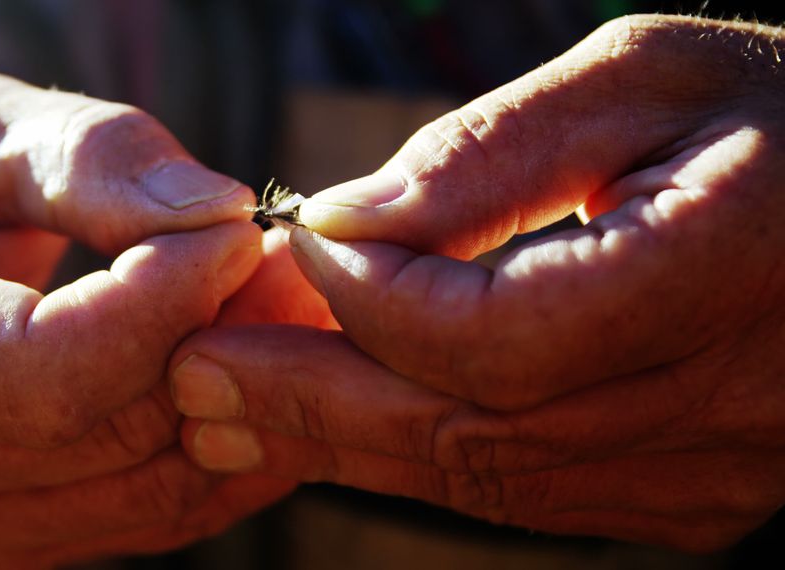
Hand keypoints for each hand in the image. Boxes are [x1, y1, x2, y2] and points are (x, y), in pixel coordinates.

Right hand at [0, 74, 292, 567]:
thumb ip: (93, 161)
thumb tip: (222, 214)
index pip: (52, 369)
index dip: (169, 304)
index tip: (243, 235)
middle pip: (118, 432)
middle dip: (230, 342)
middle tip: (291, 266)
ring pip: (156, 490)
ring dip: (248, 398)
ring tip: (282, 310)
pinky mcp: (14, 541)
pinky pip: (156, 513)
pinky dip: (223, 445)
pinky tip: (251, 368)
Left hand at [169, 15, 784, 551]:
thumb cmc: (778, 114)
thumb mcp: (644, 81)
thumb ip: (491, 157)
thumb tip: (346, 224)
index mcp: (723, 276)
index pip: (490, 335)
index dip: (371, 300)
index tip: (289, 248)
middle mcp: (723, 406)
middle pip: (465, 432)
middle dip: (312, 402)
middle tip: (193, 375)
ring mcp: (710, 472)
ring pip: (483, 480)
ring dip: (345, 444)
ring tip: (229, 410)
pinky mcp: (689, 494)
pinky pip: (523, 492)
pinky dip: (417, 459)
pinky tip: (335, 429)